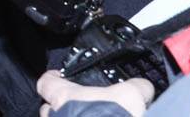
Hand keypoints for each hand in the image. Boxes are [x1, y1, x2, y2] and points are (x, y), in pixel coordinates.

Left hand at [36, 70, 152, 116]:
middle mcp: (56, 116)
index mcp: (65, 96)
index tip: (58, 76)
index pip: (47, 82)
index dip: (53, 79)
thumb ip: (135, 87)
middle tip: (80, 107)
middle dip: (62, 107)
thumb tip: (143, 87)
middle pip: (49, 108)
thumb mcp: (131, 96)